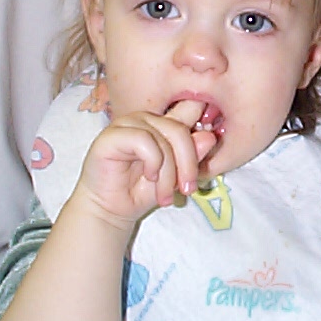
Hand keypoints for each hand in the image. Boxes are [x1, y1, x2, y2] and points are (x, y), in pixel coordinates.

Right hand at [72, 100, 215, 230]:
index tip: (206, 161)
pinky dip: (153, 163)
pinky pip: (144, 140)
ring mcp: (128, 123)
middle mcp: (146, 118)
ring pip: (164, 136)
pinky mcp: (111, 135)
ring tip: (165, 196)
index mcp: (164, 122)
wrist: (110, 211)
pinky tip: (149, 178)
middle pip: (180, 128)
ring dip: (169, 172)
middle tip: (187, 189)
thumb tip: (210, 137)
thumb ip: (192, 156)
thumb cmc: (141, 192)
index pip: (191, 108)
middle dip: (188, 164)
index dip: (203, 130)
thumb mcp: (176, 175)